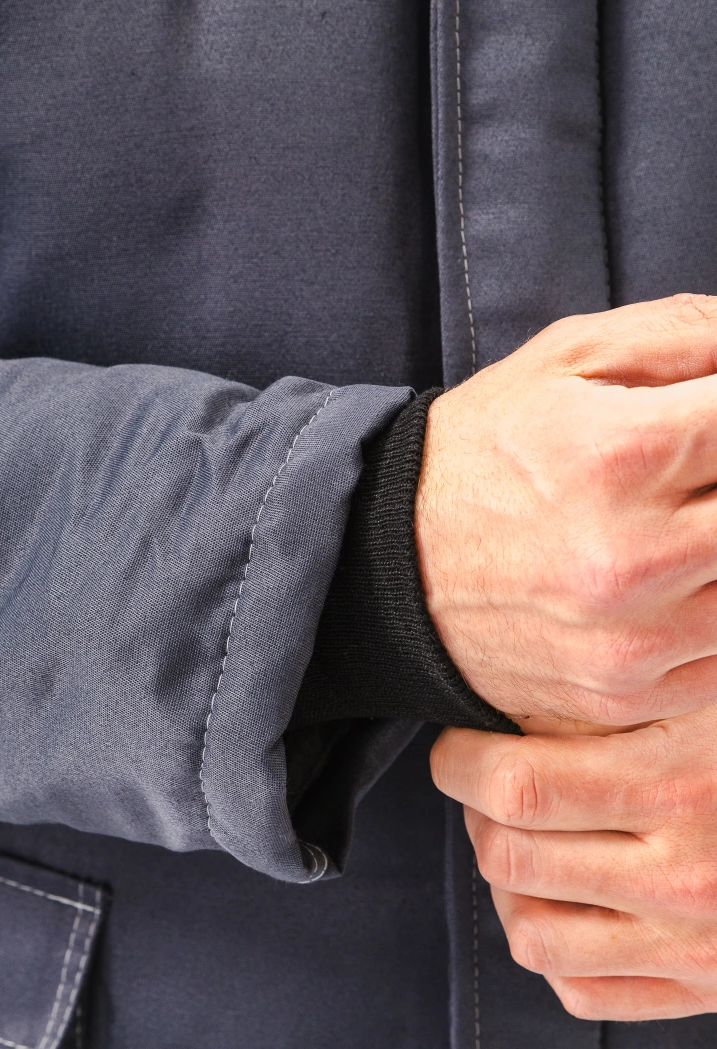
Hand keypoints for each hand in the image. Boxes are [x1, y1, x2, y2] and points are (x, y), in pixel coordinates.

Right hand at [416, 293, 716, 725]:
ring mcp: (635, 639)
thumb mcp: (569, 358)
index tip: (712, 424)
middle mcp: (637, 558)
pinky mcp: (627, 692)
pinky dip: (712, 618)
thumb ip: (691, 334)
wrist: (386, 563)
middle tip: (697, 479)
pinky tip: (676, 587)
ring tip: (682, 528)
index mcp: (627, 454)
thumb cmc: (483, 452)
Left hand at [432, 710, 716, 1019]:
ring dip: (506, 886)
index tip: (458, 746)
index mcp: (679, 786)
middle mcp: (685, 877)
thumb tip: (501, 707)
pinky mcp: (707, 989)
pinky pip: (581, 991)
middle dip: (477, 814)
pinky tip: (568, 897)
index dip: (461, 761)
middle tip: (491, 786)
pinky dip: (553, 947)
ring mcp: (695, 946)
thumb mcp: (696, 700)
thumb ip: (606, 706)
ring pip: (531, 937)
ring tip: (527, 843)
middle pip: (509, 860)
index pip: (517, 786)